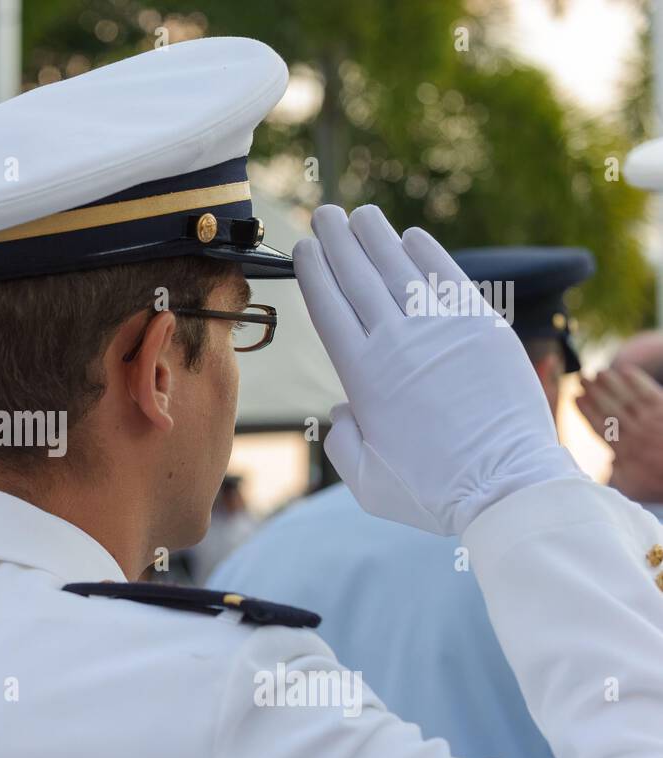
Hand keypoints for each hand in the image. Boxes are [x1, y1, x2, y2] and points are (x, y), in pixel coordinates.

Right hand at [293, 204, 583, 535]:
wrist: (505, 484)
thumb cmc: (431, 489)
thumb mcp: (364, 479)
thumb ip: (341, 441)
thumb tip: (344, 409)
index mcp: (362, 375)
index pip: (329, 307)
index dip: (314, 272)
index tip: (305, 249)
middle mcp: (396, 342)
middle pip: (357, 277)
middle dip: (337, 241)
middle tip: (325, 215)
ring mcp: (441, 329)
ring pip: (399, 269)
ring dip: (376, 237)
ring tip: (361, 215)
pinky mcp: (482, 328)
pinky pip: (448, 278)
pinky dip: (428, 253)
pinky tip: (411, 238)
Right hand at [577, 365, 662, 502]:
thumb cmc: (662, 483)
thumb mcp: (634, 488)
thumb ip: (616, 474)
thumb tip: (609, 461)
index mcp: (624, 450)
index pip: (600, 425)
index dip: (586, 410)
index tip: (576, 398)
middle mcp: (636, 432)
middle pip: (610, 407)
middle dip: (594, 392)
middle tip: (582, 378)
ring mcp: (652, 420)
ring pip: (627, 397)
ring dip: (611, 383)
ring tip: (599, 372)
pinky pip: (649, 391)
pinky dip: (636, 380)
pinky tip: (626, 370)